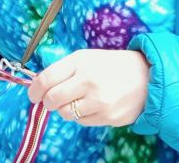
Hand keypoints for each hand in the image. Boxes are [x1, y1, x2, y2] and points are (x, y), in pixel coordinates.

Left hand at [28, 49, 149, 126]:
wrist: (147, 76)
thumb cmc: (111, 65)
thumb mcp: (86, 57)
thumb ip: (63, 69)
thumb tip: (39, 86)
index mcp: (80, 62)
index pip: (46, 79)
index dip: (34, 90)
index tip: (32, 95)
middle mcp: (89, 82)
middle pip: (52, 100)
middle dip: (47, 102)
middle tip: (50, 101)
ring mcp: (100, 102)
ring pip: (66, 114)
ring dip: (65, 109)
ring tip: (76, 100)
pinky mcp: (109, 117)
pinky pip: (82, 121)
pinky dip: (81, 115)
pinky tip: (91, 105)